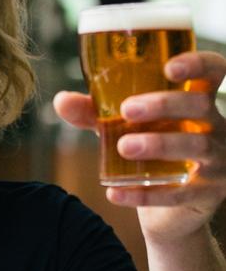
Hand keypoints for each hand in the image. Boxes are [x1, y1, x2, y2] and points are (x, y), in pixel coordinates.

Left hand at [54, 51, 225, 244]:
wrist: (169, 207)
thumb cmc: (148, 146)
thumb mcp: (119, 125)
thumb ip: (93, 111)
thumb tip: (61, 100)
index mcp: (196, 99)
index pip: (212, 71)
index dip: (198, 63)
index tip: (169, 68)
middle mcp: (214, 126)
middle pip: (200, 106)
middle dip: (164, 104)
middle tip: (127, 110)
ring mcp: (216, 160)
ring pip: (196, 147)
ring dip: (158, 144)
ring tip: (123, 146)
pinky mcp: (208, 194)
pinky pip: (179, 193)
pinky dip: (145, 194)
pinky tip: (115, 192)